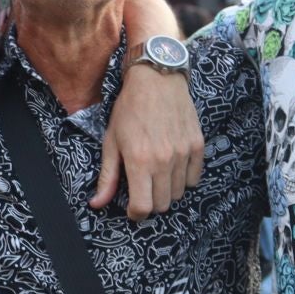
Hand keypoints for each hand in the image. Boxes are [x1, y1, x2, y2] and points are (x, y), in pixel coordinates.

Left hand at [94, 64, 202, 219]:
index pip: (143, 207)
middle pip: (162, 204)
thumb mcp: (111, 142)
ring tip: (157, 175)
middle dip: (151, 202)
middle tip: (144, 188)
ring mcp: (183, 154)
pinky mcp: (197, 146)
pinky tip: (173, 166)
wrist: (157, 79)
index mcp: (139, 162)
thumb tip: (97, 204)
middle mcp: (163, 161)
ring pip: (179, 193)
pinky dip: (184, 179)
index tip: (132, 208)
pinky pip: (194, 178)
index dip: (136, 214)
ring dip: (167, 191)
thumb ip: (107, 177)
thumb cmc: (129, 109)